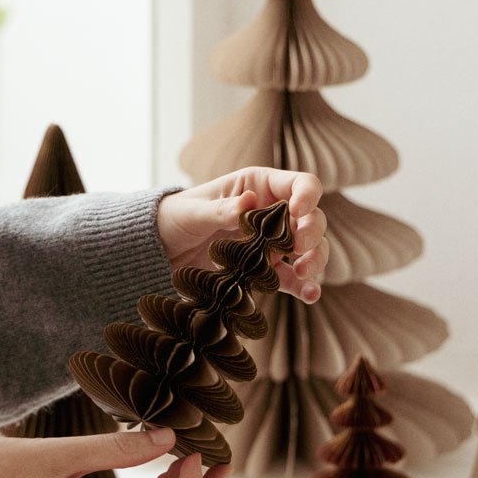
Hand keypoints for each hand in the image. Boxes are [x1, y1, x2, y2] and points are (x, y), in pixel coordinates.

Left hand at [156, 168, 327, 302]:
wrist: (162, 250)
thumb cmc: (178, 217)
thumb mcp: (195, 212)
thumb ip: (222, 209)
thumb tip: (249, 202)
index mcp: (259, 186)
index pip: (300, 184)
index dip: (307, 196)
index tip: (299, 211)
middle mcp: (273, 212)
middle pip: (312, 217)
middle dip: (312, 231)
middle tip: (299, 247)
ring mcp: (272, 243)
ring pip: (310, 248)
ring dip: (315, 259)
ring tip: (302, 272)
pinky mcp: (266, 270)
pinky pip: (292, 278)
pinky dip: (304, 286)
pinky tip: (310, 294)